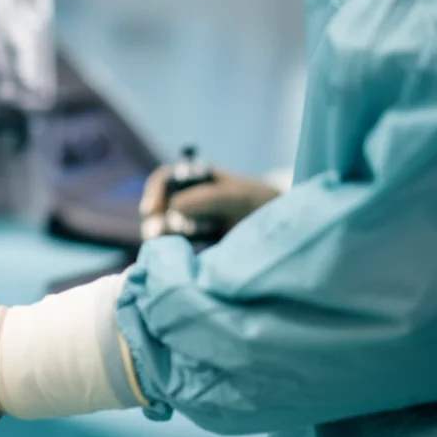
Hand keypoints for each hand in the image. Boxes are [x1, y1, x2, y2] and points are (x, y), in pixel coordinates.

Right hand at [139, 165, 280, 238]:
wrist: (285, 233)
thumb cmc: (262, 205)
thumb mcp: (238, 197)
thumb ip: (207, 198)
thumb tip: (173, 208)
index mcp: (198, 179)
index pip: (165, 180)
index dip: (154, 193)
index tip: (151, 210)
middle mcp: (190, 200)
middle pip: (159, 206)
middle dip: (154, 220)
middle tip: (154, 235)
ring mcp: (192, 224)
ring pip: (164, 229)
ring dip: (161, 237)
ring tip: (165, 246)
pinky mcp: (195, 247)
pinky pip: (174, 247)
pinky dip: (171, 251)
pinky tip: (176, 257)